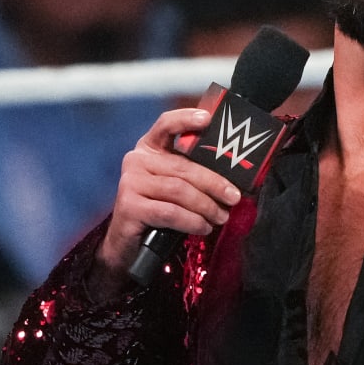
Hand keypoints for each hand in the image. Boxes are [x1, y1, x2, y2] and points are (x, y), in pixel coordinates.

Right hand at [89, 107, 241, 300]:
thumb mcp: (177, 188)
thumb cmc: (159, 213)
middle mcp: (136, 160)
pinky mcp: (129, 206)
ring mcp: (130, 182)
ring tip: (221, 217)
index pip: (165, 125)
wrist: (129, 246)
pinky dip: (192, 221)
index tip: (208, 119)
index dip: (186, 119)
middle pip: (183, 166)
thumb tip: (233, 180)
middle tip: (234, 198)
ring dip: (206, 206)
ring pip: (179, 190)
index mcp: (149, 149)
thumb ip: (194, 176)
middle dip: (214, 183)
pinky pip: (170, 212)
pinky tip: (203, 227)